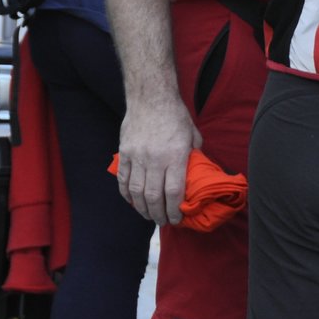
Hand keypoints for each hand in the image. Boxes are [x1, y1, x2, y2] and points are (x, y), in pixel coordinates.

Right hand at [116, 95, 201, 224]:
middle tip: (163, 222)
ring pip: (136, 192)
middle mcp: (155, 159)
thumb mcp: (193, 135)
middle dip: (158, 214)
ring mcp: (137, 157)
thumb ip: (194, 156)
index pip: (174, 191)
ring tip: (149, 216)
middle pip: (154, 197)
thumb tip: (195, 174)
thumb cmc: (175, 115)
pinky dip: (127, 195)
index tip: (177, 219)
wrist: (151, 97)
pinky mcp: (125, 153)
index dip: (175, 210)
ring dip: (142, 209)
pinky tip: (133, 202)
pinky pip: (123, 180)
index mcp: (175, 155)